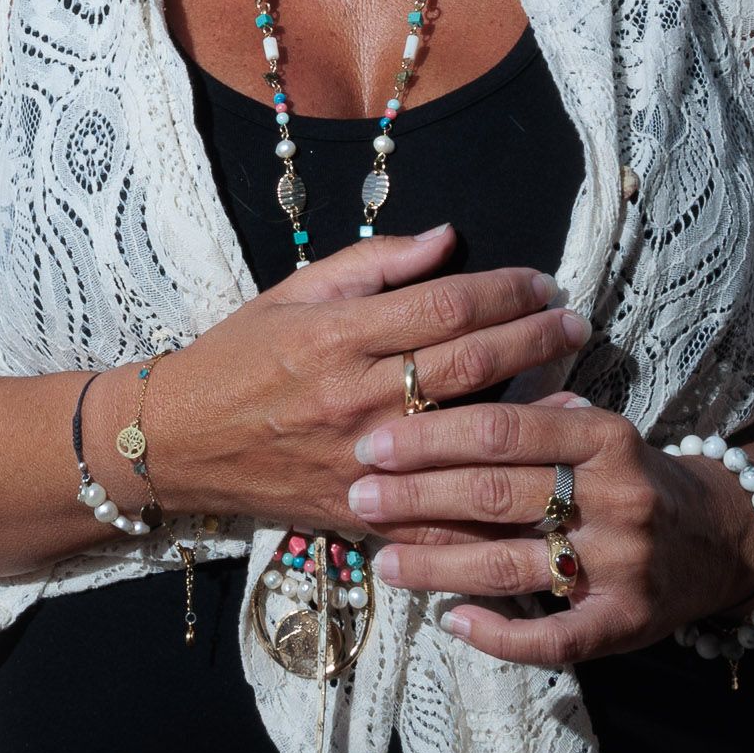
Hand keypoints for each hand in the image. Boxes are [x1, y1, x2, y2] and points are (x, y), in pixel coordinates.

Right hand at [137, 227, 592, 535]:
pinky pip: (437, 514)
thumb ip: (374, 263)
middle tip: (577, 324)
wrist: (175, 441)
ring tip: (577, 392)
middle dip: (536, 338)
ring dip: (532, 412)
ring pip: (465, 434)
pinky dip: (489, 502)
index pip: (444, 305)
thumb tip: (448, 238)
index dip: (505, 290)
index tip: (543, 283)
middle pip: (468, 362)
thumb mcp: (293, 292)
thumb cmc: (236, 356)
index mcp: (337, 334)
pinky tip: (530, 484)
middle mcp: (353, 396)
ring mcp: (359, 459)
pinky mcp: (356, 509)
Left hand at [345, 392, 753, 667]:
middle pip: (497, 494)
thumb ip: (536, 419)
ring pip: (510, 565)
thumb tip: (447, 397)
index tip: (373, 442)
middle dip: (417, 495)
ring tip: (383, 561)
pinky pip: (552, 637)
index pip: (502, 430)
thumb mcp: (598, 432)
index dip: (430, 435)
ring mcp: (623, 565)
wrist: (721, 539)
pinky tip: (452, 621)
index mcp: (605, 437)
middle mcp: (617, 498)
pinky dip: (497, 633)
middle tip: (359, 496)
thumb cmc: (633, 478)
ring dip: (436, 565)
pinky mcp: (626, 623)